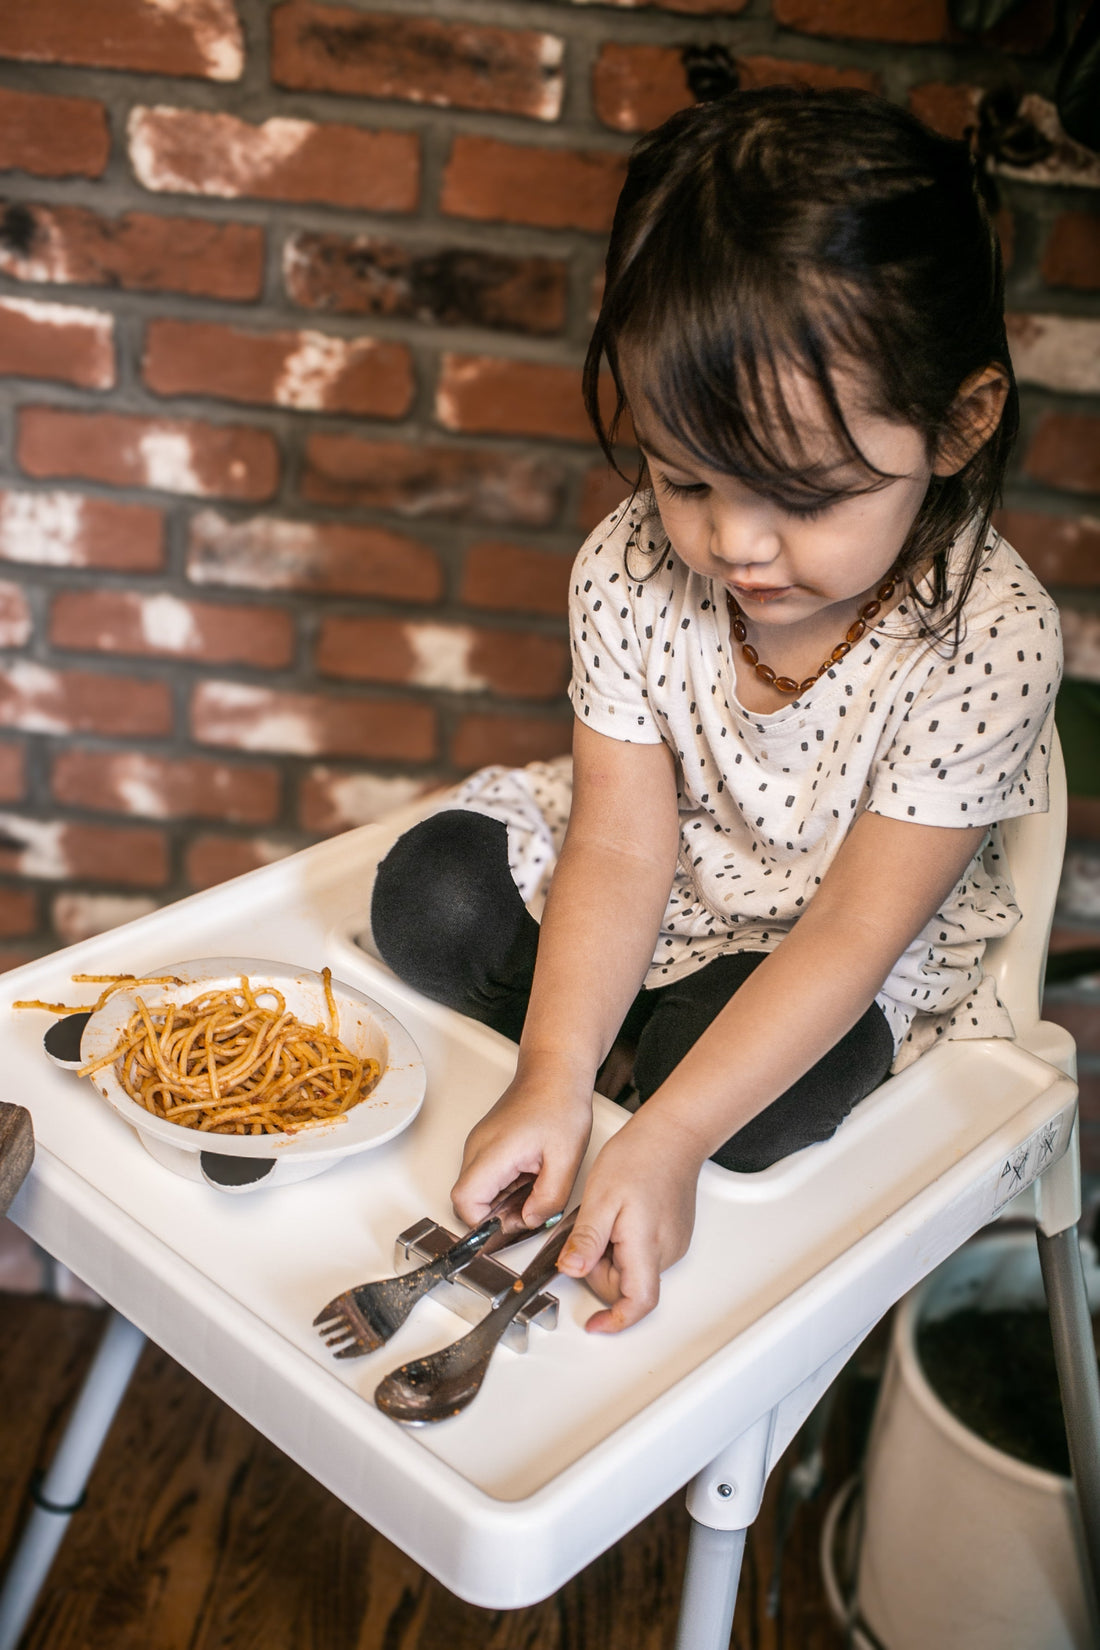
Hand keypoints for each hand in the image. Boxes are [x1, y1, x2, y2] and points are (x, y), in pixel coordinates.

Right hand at [451, 1059, 593, 1230]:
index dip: (485, 1224)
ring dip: (504, 1200)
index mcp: (493, 1152)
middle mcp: (477, 1148)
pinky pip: (487, 1177)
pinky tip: (531, 1175)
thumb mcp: (567, 1159)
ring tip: (536, 1185)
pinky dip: (506, 1187)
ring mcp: (479, 1145)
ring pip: (478, 1190)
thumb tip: (530, 1221)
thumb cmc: (560, 1104)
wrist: (555, 1072)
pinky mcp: (486, 1143)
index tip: (514, 1223)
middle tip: (532, 1207)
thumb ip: (549, 1198)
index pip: (464, 1202)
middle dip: (499, 1215)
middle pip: (469, 1200)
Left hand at [556, 1108, 706, 1332]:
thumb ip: (586, 1240)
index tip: (595, 1325)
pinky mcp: (674, 1233)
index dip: (616, 1320)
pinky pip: (644, 1252)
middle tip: (589, 1231)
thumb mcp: (600, 1198)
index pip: (639, 1302)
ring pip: (634, 1269)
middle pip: (628, 1285)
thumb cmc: (639, 1157)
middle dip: (600, 1269)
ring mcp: (674, 1242)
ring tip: (607, 1215)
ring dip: (612, 1254)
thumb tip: (571, 1270)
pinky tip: (621, 1213)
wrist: (672, 1133)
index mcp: (647, 1245)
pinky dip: (625, 1243)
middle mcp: (667, 1250)